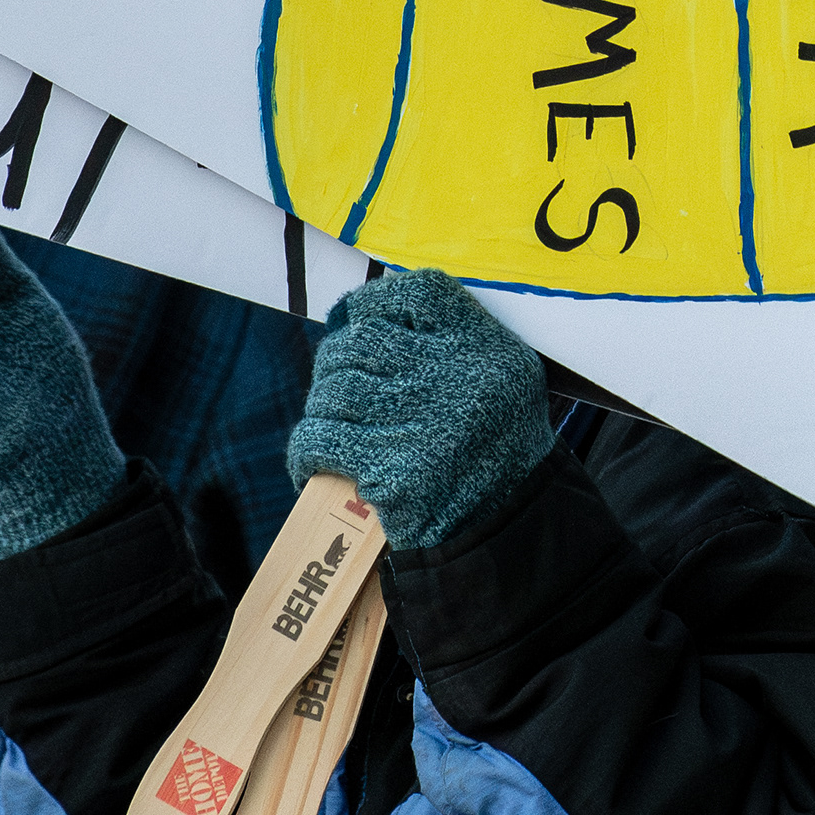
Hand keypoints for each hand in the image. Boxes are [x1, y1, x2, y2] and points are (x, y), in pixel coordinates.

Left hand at [290, 271, 550, 550]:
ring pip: (332, 391)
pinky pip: (318, 442)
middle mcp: (453, 379)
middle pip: (361, 342)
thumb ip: (450, 338)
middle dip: (336, 363)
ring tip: (330, 425)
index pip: (419, 291)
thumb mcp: (502, 372)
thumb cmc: (495, 442)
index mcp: (483, 347)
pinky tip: (311, 464)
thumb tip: (366, 316)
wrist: (509, 523)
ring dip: (321, 408)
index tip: (356, 319)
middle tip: (337, 386)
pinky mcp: (392, 475)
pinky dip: (305, 450)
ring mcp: (419, 427)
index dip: (376, 300)